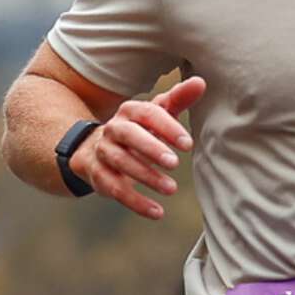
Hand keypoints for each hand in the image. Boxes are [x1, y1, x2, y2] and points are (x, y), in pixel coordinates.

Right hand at [69, 74, 206, 220]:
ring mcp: (103, 152)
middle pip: (129, 135)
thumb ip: (178, 99)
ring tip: (172, 188)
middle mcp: (114, 129)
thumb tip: (200, 82)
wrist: (94, 148)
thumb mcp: (157, 114)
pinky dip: (136, 202)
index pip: (148, 114)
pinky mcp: (99, 176)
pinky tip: (157, 212)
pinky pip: (115, 189)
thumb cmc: (139, 130)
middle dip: (151, 148)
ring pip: (121, 163)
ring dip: (146, 177)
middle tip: (175, 163)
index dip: (167, 127)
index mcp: (130, 111)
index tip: (188, 144)